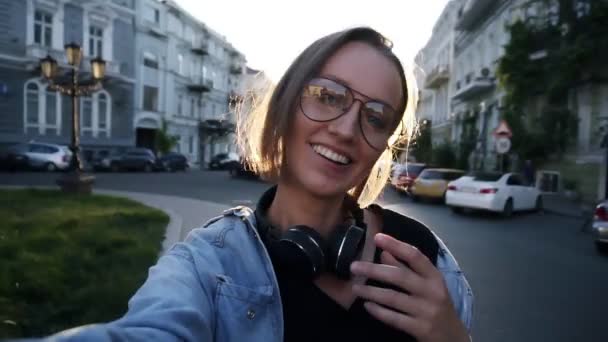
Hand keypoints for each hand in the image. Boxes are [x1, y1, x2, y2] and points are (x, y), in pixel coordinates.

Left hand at [350, 233, 468, 341]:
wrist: (454, 338)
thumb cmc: (438, 307)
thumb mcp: (428, 286)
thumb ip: (407, 269)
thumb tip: (384, 253)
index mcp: (435, 277)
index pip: (415, 256)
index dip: (396, 245)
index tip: (377, 237)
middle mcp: (432, 292)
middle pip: (400, 276)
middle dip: (374, 270)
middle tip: (354, 266)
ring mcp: (427, 311)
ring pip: (393, 298)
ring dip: (371, 291)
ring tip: (355, 287)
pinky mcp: (421, 329)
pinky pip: (394, 318)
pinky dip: (379, 311)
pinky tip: (367, 306)